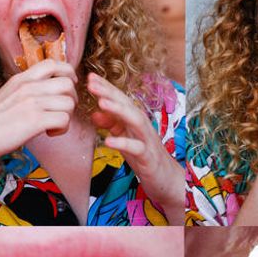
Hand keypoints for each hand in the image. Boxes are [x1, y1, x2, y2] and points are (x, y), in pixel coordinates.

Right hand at [0, 60, 76, 166]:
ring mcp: (31, 103)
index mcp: (20, 79)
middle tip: (61, 112)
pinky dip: (61, 129)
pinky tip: (49, 133)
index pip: (53, 63)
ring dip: (67, 116)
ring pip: (69, 102)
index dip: (67, 74)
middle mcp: (27, 87)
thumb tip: (45, 93)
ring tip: (53, 125)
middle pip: (68, 83)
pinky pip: (64, 120)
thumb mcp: (6, 96)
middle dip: (71, 99)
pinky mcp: (35, 121)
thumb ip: (25, 91)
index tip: (66, 88)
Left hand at [88, 73, 181, 212]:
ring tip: (101, 102)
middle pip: (127, 104)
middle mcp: (143, 126)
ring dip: (118, 110)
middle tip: (92, 82)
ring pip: (135, 120)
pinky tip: (108, 141)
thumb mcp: (125, 138)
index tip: (90, 76)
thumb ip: (112, 125)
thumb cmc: (144, 157)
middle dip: (109, 92)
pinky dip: (123, 143)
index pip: (120, 100)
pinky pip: (136, 148)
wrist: (167, 180)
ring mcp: (147, 140)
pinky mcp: (148, 158)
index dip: (106, 88)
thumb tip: (95, 113)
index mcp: (135, 121)